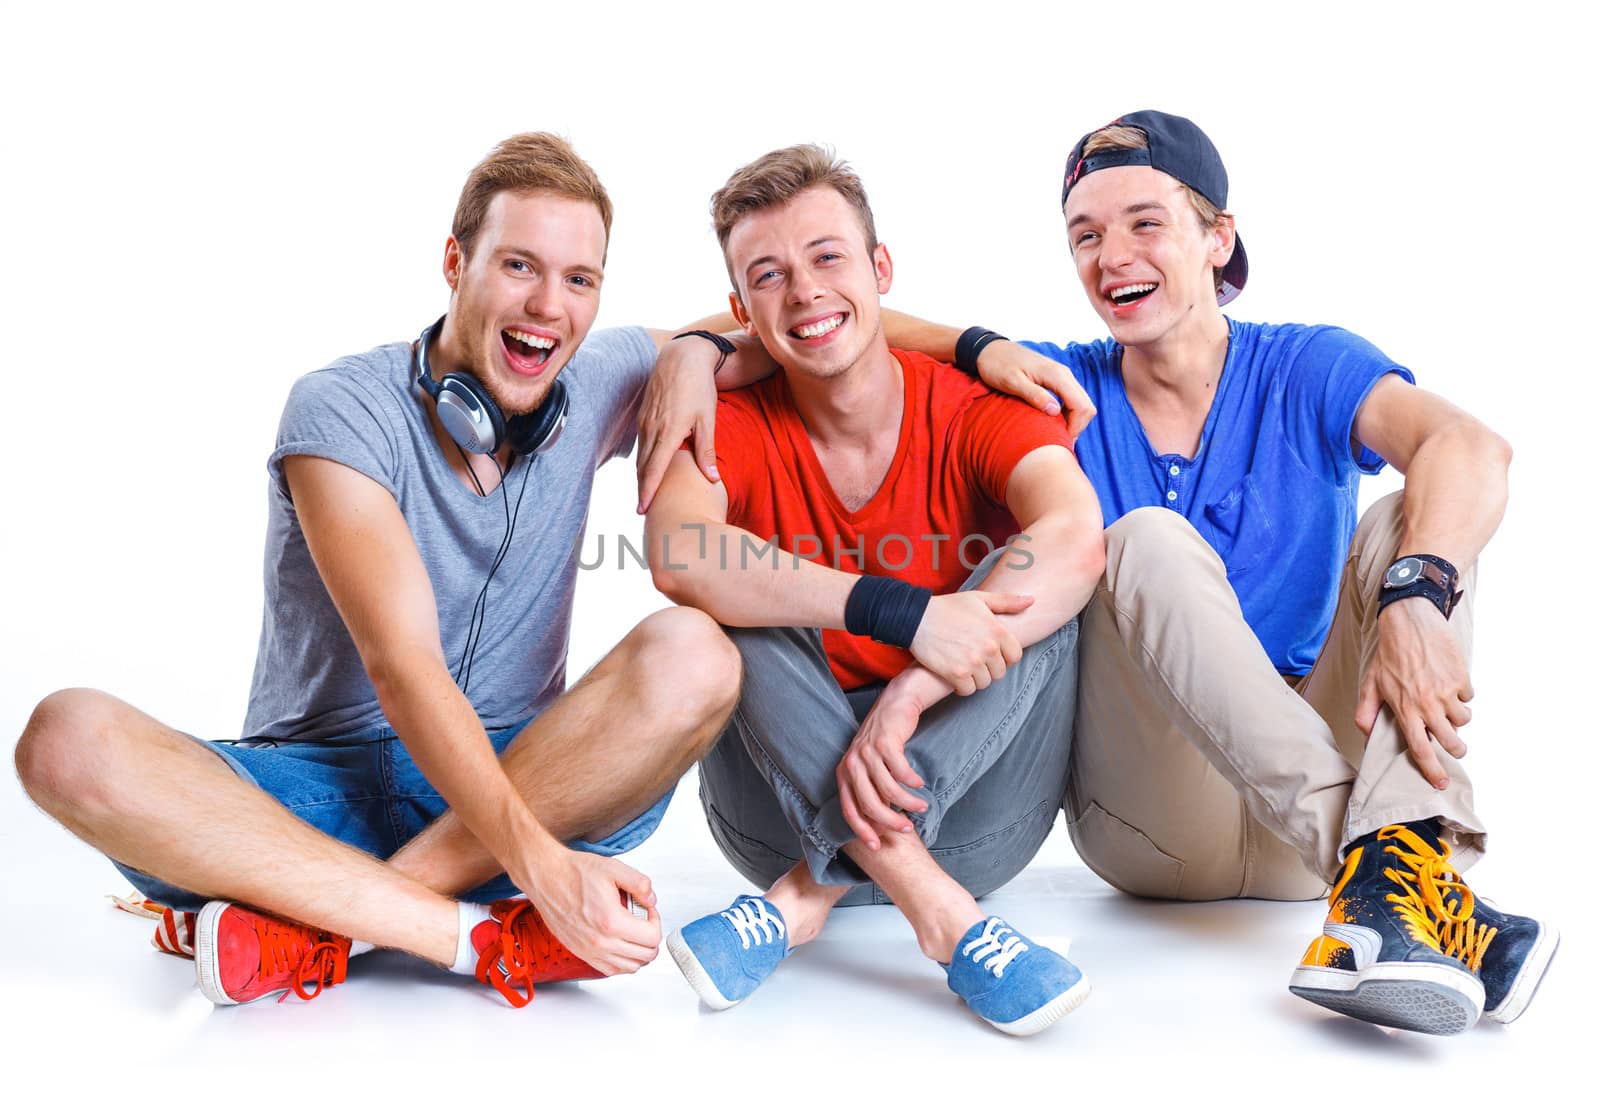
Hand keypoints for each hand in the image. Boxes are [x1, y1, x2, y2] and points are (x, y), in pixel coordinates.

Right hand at [518, 848, 661, 975]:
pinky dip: (622, 961)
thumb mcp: (614, 869)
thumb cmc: (574, 873)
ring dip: (639, 951)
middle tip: (643, 920)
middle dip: (651, 936)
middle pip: (645, 956)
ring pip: (630, 968)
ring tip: (634, 932)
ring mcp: (590, 951)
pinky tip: (621, 943)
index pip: (652, 937)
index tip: (648, 910)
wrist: (547, 878)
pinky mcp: (581, 953)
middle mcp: (600, 942)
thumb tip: (651, 900)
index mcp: (611, 921)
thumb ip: (640, 884)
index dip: (656, 921)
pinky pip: (611, 970)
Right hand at [636, 337, 721, 513]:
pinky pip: (640, 443)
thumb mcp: (707, 419)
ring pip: (639, 456)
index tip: (643, 509)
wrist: (681, 357)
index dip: (648, 492)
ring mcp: (644, 421)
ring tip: (644, 494)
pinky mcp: (643, 415)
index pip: (654, 470)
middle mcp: (651, 429)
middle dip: (641, 490)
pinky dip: (642, 459)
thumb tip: (712, 479)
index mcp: (668, 433)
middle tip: (642, 510)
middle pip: (642, 467)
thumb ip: (706, 451)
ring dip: (641, 476)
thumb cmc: (699, 387)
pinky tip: (647, 468)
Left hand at [837, 684, 927, 848]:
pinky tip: (920, 784)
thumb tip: (881, 824)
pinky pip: (901, 772)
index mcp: (844, 773)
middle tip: (907, 828)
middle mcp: (851, 764)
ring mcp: (867, 752)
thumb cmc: (884, 742)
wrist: (895, 704)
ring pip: (888, 790)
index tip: (878, 846)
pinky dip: (912, 782)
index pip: (850, 810)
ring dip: (908, 802)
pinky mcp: (884, 742)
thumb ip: (871, 791)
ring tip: (922, 806)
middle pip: (870, 804)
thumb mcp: (870, 767)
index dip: (863, 830)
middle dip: (890, 822)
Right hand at [909, 590, 1030, 694]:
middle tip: (974, 659)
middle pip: (999, 672)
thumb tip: (1032, 600)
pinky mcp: (955, 673)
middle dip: (988, 668)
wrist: (916, 617)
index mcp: (998, 630)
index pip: (1015, 656)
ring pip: (984, 683)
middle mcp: (988, 647)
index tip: (991, 653)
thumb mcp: (979, 599)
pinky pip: (968, 690)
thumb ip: (1007, 602)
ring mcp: (972, 662)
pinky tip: (955, 675)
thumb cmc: (948, 607)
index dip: (1004, 656)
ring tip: (964, 666)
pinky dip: (962, 687)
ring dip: (975, 678)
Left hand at [976, 340, 1096, 448]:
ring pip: (1081, 403)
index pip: (1081, 406)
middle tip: (1059, 442)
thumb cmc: (997, 365)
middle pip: (1087, 406)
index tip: (1060, 442)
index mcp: (1056, 375)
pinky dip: (1069, 414)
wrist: (990, 349)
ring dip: (1074, 422)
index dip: (1075, 428)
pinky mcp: (1056, 379)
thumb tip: (1055, 412)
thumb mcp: (1011, 382)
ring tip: (1056, 435)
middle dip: (1077, 427)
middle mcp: (1064, 374)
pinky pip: (1072, 399)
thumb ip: (1034, 395)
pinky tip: (1054, 423)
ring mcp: (1062, 376)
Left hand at [1354, 597, 1473, 788]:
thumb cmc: (1388, 655)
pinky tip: (1448, 682)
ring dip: (1458, 718)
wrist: (1410, 622)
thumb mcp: (1370, 684)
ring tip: (1445, 705)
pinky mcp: (1461, 678)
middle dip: (1456, 749)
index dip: (1432, 770)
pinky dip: (1461, 694)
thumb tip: (1368, 737)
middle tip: (1454, 746)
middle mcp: (1428, 705)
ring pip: (1464, 720)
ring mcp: (1446, 692)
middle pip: (1451, 742)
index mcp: (1405, 710)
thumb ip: (1366, 714)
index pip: (1420, 749)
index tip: (1441, 783)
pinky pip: (1469, 697)